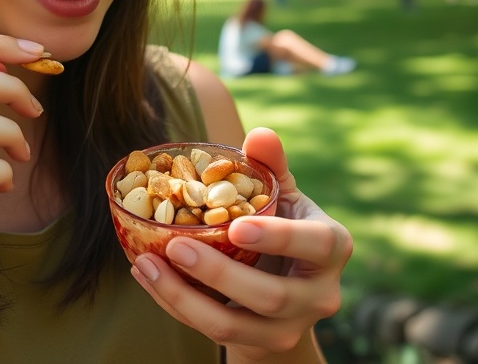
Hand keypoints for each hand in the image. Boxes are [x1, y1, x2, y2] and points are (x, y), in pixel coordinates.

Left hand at [130, 127, 352, 361]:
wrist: (288, 292)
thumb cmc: (283, 226)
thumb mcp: (283, 195)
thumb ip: (270, 166)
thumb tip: (259, 134)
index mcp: (332, 247)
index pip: (316, 244)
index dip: (278, 238)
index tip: (237, 227)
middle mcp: (320, 295)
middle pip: (271, 296)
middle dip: (219, 274)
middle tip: (176, 245)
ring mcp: (289, 327)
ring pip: (233, 324)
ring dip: (183, 296)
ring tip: (146, 263)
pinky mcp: (259, 346)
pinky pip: (211, 331)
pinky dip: (175, 303)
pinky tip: (147, 275)